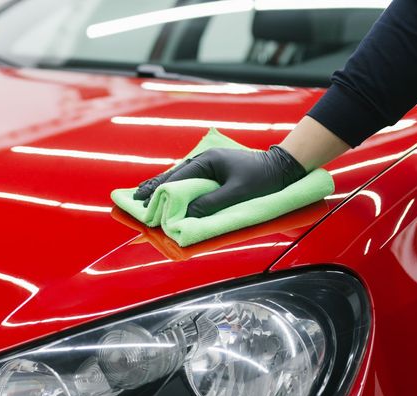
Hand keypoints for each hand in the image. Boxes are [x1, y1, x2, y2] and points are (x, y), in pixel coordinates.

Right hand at [133, 145, 307, 217]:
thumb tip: (188, 213)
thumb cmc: (262, 179)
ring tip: (143, 198)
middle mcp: (203, 160)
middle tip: (135, 201)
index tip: (144, 204)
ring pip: (178, 178)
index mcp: (207, 161)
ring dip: (162, 189)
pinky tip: (165, 194)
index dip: (160, 193)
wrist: (281, 168)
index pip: (177, 178)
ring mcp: (207, 166)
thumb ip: (212, 203)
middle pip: (172, 176)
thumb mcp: (238, 193)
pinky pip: (188, 181)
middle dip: (154, 188)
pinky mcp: (212, 173)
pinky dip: (174, 188)